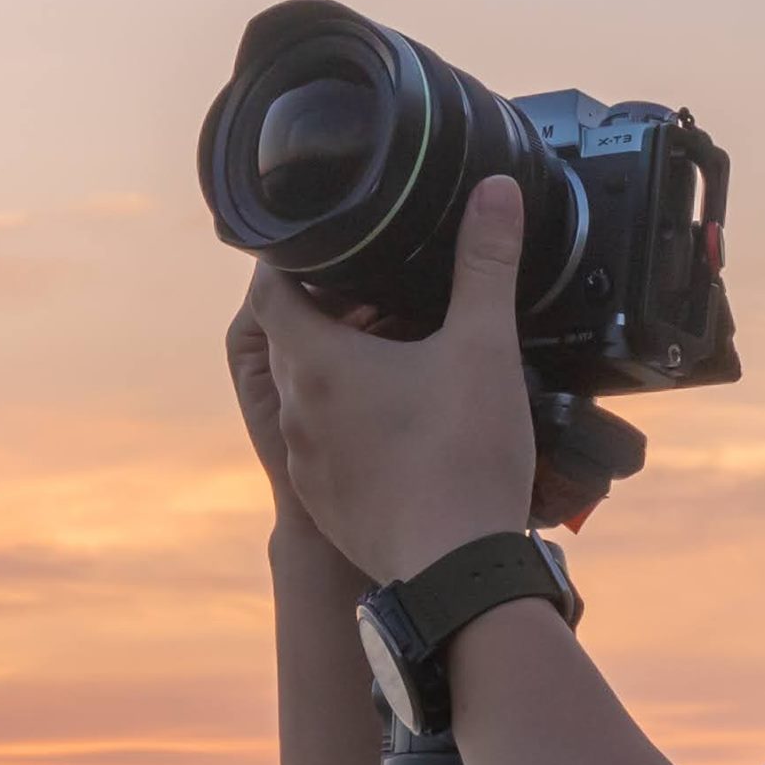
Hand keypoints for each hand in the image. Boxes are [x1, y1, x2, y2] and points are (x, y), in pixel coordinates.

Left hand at [249, 173, 576, 583]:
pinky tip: (403, 421)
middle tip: (377, 291)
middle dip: (327, 311)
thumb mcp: (483, 347)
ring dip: (340, 369)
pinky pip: (326, 444)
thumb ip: (485, 264)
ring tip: (397, 353)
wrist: (457, 573)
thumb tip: (495, 191)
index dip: (291, 260)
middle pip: (290, 339)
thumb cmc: (463, 456)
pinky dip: (351, 421)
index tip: (327, 245)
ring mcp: (306, 461)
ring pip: (308, 395)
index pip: (268, 290)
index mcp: (314, 363)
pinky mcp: (327, 500)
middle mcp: (295, 411)